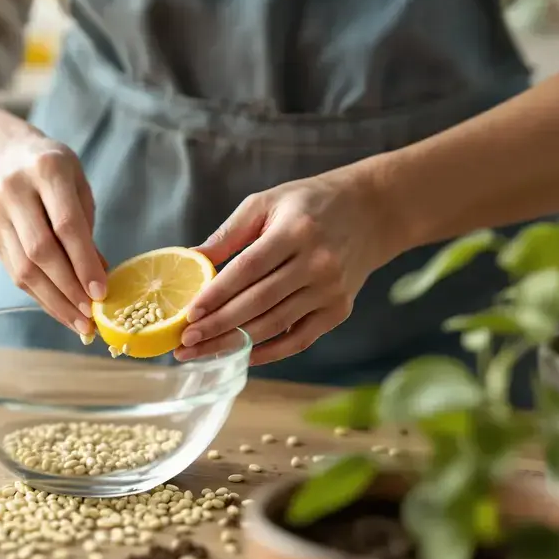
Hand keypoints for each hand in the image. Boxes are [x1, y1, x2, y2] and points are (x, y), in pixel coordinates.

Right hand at [0, 133, 108, 335]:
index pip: (66, 225)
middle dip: (69, 289)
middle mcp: (16, 191)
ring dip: (54, 301)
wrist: (3, 157)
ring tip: (78, 322)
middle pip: (41, 251)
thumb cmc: (52, 171)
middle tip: (91, 315)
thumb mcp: (78, 185)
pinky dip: (41, 296)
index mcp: (47, 170)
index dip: (84, 262)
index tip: (101, 292)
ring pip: (25, 269)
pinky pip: (17, 274)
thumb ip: (87, 227)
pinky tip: (61, 310)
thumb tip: (99, 276)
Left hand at [176, 171, 399, 364]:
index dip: (217, 293)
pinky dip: (270, 352)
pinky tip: (241, 356)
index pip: (248, 269)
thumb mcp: (267, 203)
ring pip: (275, 324)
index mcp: (295, 231)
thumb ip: (229, 233)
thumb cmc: (309, 204)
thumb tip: (191, 258)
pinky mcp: (339, 310)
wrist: (372, 212)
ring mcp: (330, 290)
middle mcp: (317, 263)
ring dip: (235, 342)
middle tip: (185, 341)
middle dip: (218, 325)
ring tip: (201, 351)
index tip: (189, 313)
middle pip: (258, 302)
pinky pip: (300, 339)